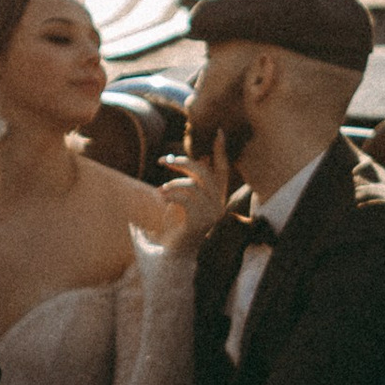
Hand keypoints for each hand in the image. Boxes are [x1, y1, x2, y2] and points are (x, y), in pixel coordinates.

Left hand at [152, 135, 232, 253]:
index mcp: (217, 197)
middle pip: (204, 173)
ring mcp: (211, 215)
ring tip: (161, 191)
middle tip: (164, 160)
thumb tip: (198, 157)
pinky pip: (185, 199)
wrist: (171, 252)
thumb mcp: (185, 198)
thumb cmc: (177, 223)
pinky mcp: (200, 222)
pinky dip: (171, 195)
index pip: (223, 170)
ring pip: (192, 185)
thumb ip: (192, 182)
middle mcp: (219, 205)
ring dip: (172, 184)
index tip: (218, 132)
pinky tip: (162, 198)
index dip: (221, 151)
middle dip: (183, 162)